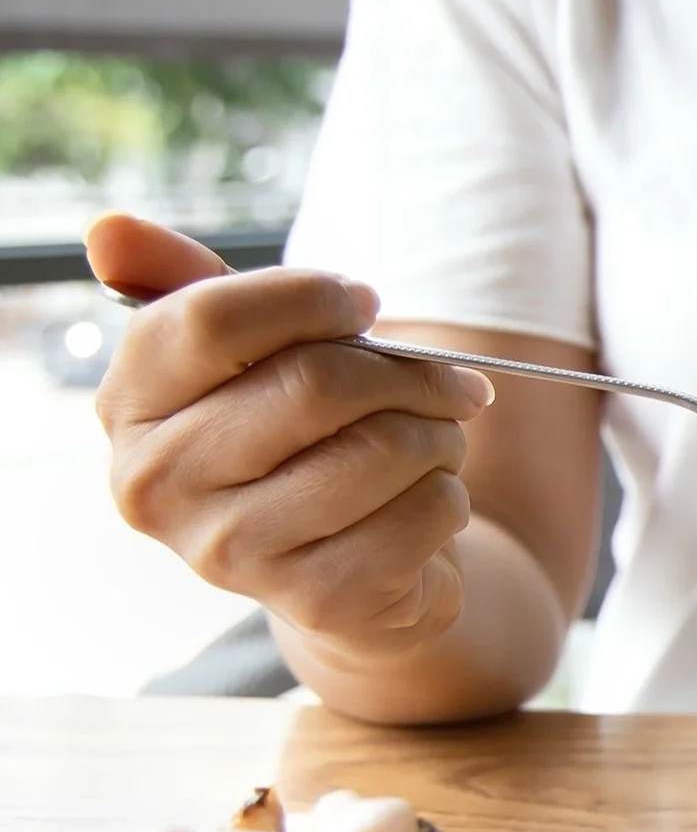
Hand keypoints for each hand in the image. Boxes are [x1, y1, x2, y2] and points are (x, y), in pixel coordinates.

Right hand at [89, 215, 495, 658]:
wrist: (352, 574)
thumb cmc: (301, 441)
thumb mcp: (246, 359)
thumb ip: (189, 286)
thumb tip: (109, 231)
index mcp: (130, 408)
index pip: (209, 321)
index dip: (310, 297)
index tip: (362, 303)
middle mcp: (159, 485)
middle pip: (314, 384)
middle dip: (408, 373)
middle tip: (448, 381)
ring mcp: (232, 552)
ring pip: (385, 447)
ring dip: (441, 434)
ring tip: (435, 443)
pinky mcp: (316, 600)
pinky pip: (427, 511)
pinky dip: (451, 495)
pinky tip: (425, 506)